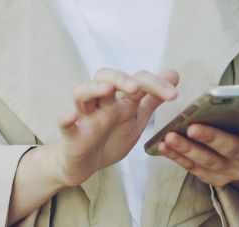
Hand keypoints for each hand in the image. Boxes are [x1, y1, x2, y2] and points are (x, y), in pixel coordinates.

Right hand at [48, 67, 179, 187]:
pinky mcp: (72, 135)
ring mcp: (86, 117)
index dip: (154, 83)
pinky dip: (65, 117)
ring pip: (82, 94)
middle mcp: (102, 103)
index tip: (174, 94)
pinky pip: (64, 123)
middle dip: (120, 79)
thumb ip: (152, 98)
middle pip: (104, 77)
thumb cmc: (110, 137)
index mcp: (120, 99)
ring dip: (93, 88)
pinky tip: (71, 116)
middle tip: (136, 87)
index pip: (135, 80)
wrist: (86, 165)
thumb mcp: (136, 118)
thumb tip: (173, 74)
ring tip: (107, 90)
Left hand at [156, 109, 238, 193]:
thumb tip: (214, 95)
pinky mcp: (216, 179)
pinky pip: (195, 169)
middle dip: (211, 137)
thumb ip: (232, 105)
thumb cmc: (230, 124)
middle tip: (192, 127)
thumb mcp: (236, 114)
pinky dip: (178, 157)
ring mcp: (234, 171)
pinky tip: (164, 146)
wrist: (228, 153)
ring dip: (188, 149)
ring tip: (170, 136)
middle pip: (233, 148)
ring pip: (210, 161)